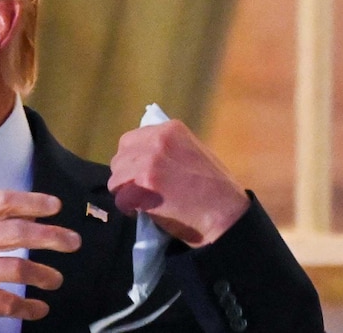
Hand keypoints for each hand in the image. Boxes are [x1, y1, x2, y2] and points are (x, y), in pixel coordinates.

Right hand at [0, 190, 80, 332]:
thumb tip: (33, 213)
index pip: (2, 201)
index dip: (32, 201)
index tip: (56, 206)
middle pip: (16, 233)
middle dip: (51, 236)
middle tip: (74, 242)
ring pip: (17, 269)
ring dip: (44, 275)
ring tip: (56, 280)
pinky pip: (9, 304)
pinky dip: (30, 308)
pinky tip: (41, 309)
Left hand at [108, 120, 249, 247]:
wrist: (227, 215)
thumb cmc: (214, 188)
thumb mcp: (193, 151)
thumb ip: (167, 149)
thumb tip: (142, 155)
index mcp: (170, 129)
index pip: (131, 140)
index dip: (132, 160)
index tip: (140, 174)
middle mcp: (157, 140)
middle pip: (120, 157)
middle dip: (126, 175)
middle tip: (139, 190)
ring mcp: (148, 162)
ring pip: (116, 178)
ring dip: (125, 192)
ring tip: (141, 202)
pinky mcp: (143, 186)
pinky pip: (120, 198)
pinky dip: (127, 208)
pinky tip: (141, 212)